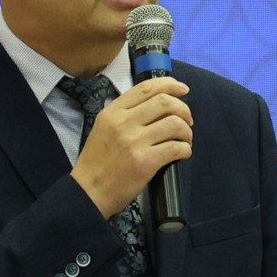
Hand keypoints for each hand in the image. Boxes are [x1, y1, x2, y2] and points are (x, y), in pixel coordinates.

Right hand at [69, 76, 191, 217]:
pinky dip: (186, 149)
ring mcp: (134, 142)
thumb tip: (158, 105)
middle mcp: (123, 123)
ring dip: (187, 131)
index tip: (183, 89)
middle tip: (187, 120)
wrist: (88, 192)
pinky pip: (176, 148)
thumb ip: (125, 114)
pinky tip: (183, 153)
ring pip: (175, 124)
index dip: (170, 85)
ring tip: (185, 139)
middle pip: (165, 102)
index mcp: (112, 112)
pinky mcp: (145, 162)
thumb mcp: (103, 128)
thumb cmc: (97, 163)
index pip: (146, 88)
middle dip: (183, 109)